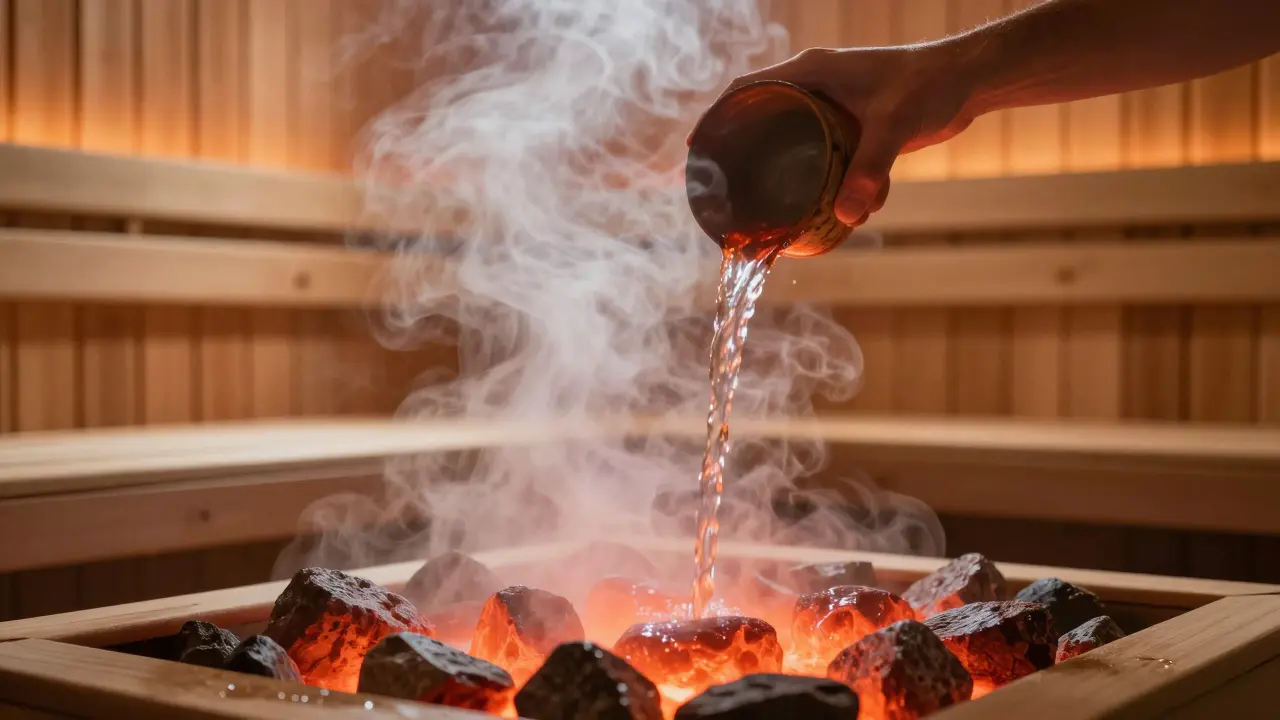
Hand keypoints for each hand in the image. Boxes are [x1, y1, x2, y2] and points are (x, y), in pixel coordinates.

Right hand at [691, 44, 976, 225]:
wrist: (968, 81)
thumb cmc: (928, 86)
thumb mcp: (893, 127)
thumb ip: (869, 169)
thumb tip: (847, 216)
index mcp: (809, 72)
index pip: (746, 90)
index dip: (717, 117)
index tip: (699, 149)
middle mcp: (816, 86)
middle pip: (764, 120)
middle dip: (749, 156)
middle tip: (730, 190)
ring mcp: (834, 107)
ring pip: (797, 144)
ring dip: (795, 178)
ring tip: (787, 210)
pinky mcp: (855, 127)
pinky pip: (829, 157)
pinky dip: (834, 184)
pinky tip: (848, 211)